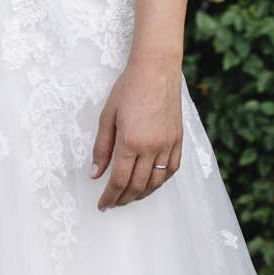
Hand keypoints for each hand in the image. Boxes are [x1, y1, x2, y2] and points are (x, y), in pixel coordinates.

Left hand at [90, 57, 182, 208]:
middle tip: (112, 203)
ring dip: (141, 195)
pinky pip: (171, 171)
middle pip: (137, 186)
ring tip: (128, 197)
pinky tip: (150, 184)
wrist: (156, 70)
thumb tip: (95, 174)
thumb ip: (101, 148)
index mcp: (131, 142)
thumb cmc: (128, 89)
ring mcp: (168, 145)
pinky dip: (159, 182)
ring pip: (155, 182)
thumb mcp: (107, 116)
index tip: (102, 205)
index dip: (109, 196)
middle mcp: (152, 148)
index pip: (119, 180)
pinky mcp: (178, 141)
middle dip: (123, 199)